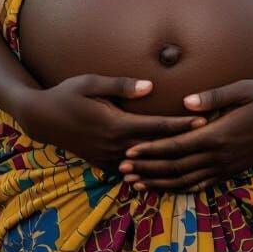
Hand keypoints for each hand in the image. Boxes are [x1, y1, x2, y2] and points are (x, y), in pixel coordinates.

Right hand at [14, 74, 207, 174]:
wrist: (42, 118)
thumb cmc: (68, 93)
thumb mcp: (91, 82)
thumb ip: (121, 85)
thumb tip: (150, 87)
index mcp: (115, 125)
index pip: (156, 127)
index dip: (181, 124)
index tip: (203, 120)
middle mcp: (115, 146)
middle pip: (156, 147)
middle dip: (182, 142)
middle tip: (210, 137)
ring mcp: (108, 158)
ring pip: (146, 162)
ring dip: (168, 158)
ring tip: (194, 154)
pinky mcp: (103, 164)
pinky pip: (131, 169)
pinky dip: (150, 168)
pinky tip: (165, 167)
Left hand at [117, 80, 252, 191]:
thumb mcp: (242, 89)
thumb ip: (214, 96)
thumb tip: (186, 101)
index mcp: (218, 134)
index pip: (177, 146)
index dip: (152, 150)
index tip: (130, 150)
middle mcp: (220, 155)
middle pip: (176, 166)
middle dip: (148, 168)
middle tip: (123, 169)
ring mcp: (226, 165)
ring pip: (186, 180)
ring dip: (160, 182)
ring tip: (137, 183)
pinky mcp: (231, 169)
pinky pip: (202, 183)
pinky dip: (181, 188)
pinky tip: (167, 187)